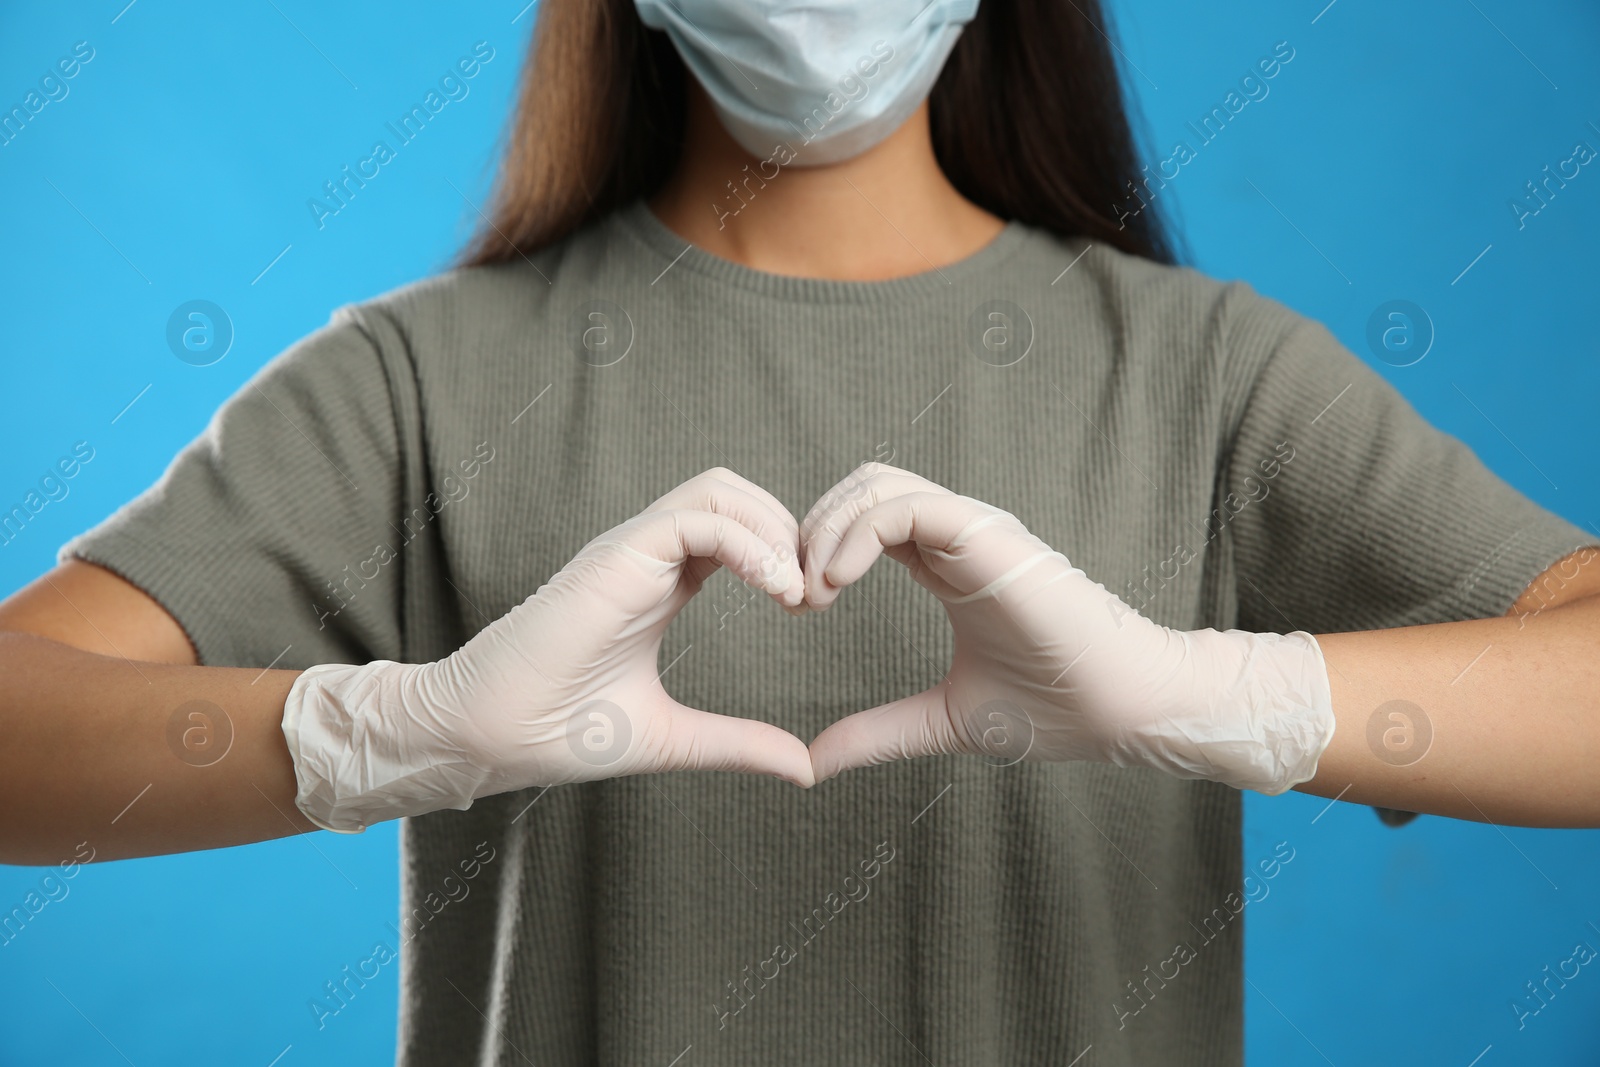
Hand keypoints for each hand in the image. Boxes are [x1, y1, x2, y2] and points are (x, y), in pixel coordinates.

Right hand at [283, 468, 814, 832]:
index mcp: (662, 583)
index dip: (785, 556)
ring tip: (795, 592)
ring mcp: (630, 550)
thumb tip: (805, 768)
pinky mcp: (616, 556)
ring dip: (773, 529)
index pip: (738, 530)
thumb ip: (739, 744)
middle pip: (736, 494)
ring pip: (720, 489)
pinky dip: (748, 541)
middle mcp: (647, 555)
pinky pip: (695, 516)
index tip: (811, 610)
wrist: (487, 737)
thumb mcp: (675, 739)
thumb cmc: (559, 732)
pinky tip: (774, 589)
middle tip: (813, 595)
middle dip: (789, 532)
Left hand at [799, 464, 1334, 793]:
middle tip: (793, 595)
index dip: (819, 551)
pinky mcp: (989, 537)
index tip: (798, 609)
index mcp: (946, 566)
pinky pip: (908, 506)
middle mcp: (958, 537)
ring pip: (878, 484)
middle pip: (862, 487)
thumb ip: (876, 733)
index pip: (864, 522)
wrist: (1127, 710)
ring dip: (827, 528)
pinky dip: (859, 532)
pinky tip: (837, 582)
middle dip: (811, 529)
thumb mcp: (940, 721)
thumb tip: (811, 764)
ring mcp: (974, 531)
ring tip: (812, 592)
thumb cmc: (1055, 709)